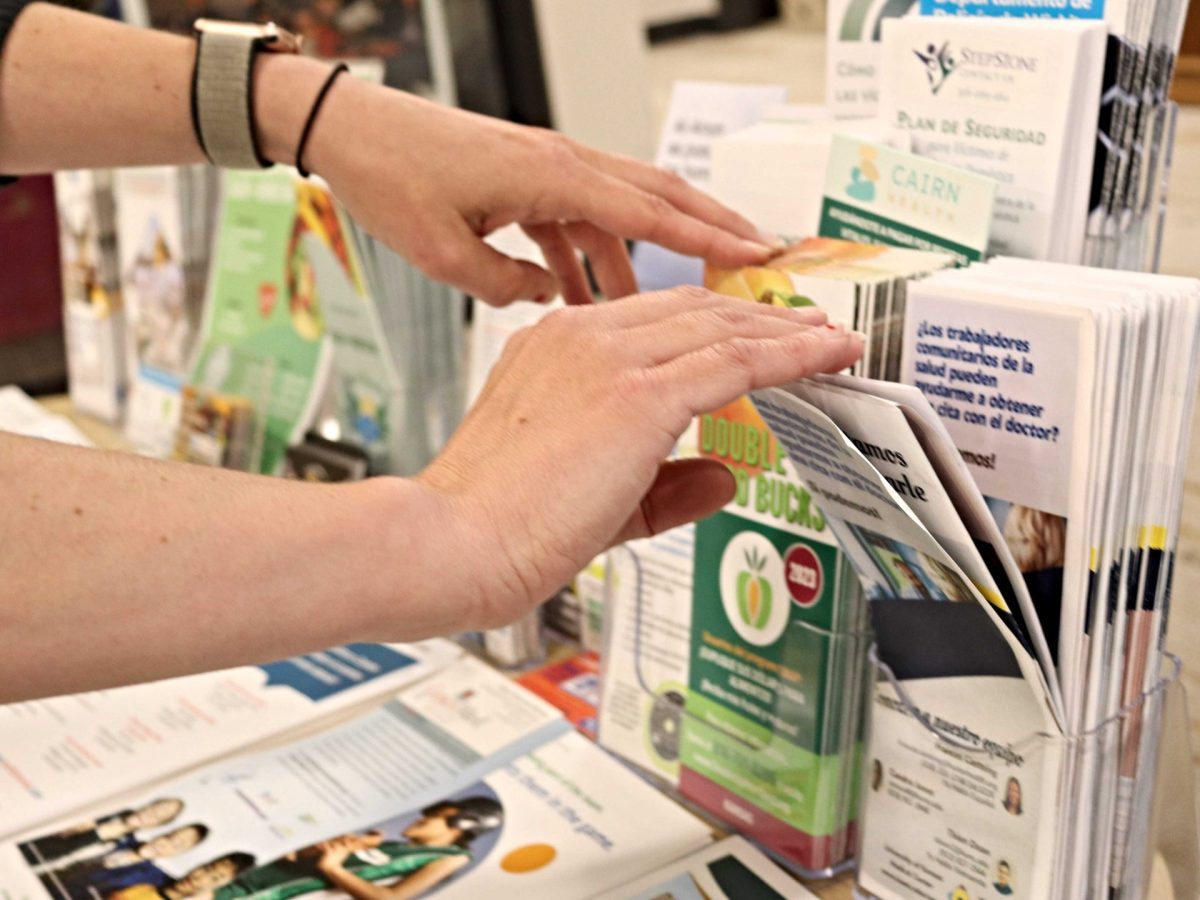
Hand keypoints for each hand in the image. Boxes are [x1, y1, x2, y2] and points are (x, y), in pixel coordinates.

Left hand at [306, 79, 773, 305]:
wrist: (349, 128)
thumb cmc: (388, 175)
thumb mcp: (442, 251)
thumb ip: (505, 284)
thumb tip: (549, 297)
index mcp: (550, 174)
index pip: (649, 209)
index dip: (706, 236)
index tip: (754, 256)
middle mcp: (559, 162)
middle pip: (657, 194)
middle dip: (710, 226)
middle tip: (753, 258)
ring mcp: (545, 167)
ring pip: (619, 208)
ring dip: (642, 254)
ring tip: (659, 307)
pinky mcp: (525, 179)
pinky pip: (576, 218)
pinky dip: (588, 255)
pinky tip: (577, 294)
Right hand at [411, 287, 862, 627]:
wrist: (449, 544)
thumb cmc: (497, 526)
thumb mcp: (592, 498)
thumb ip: (664, 484)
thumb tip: (726, 475)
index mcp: (555, 345)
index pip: (653, 318)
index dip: (715, 324)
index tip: (756, 336)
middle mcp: (580, 336)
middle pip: (694, 308)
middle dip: (759, 318)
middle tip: (807, 329)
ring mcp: (607, 358)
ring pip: (720, 325)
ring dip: (785, 331)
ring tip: (831, 339)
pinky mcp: (635, 394)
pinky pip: (733, 359)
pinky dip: (789, 354)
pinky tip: (825, 355)